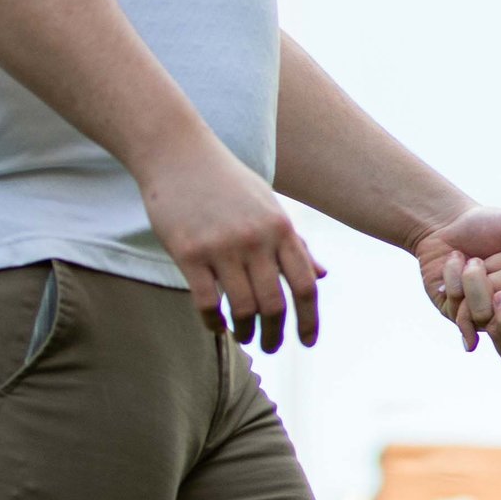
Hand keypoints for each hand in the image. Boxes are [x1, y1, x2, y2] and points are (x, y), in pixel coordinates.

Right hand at [140, 130, 322, 349]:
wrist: (178, 152)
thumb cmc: (227, 181)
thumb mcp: (269, 207)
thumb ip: (294, 243)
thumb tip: (322, 276)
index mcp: (280, 228)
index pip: (305, 285)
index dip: (310, 319)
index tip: (308, 342)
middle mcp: (255, 239)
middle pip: (275, 304)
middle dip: (276, 334)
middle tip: (271, 347)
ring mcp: (221, 246)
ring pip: (242, 308)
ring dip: (245, 331)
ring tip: (244, 337)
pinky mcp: (188, 252)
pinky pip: (206, 302)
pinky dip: (213, 322)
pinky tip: (216, 326)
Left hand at [412, 207, 500, 354]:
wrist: (447, 222)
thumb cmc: (490, 222)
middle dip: (495, 297)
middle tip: (483, 266)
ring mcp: (483, 314)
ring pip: (482, 320)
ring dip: (472, 284)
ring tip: (470, 260)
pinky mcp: (457, 314)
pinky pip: (458, 312)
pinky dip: (454, 283)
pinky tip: (454, 261)